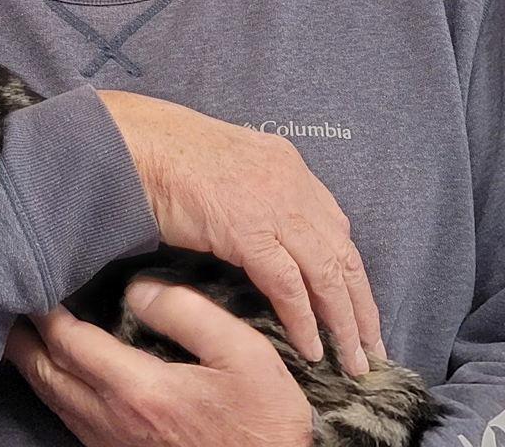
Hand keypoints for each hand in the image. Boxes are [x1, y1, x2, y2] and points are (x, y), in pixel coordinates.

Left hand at [6, 280, 312, 446]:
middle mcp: (112, 421)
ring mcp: (112, 445)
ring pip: (53, 400)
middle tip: (7, 303)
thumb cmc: (264, 426)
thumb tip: (139, 288)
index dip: (43, 311)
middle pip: (45, 374)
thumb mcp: (247, 357)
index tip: (31, 279)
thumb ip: (190, 314)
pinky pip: (70, 419)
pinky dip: (54, 389)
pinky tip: (60, 374)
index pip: (67, 342)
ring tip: (23, 332)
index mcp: (137, 390)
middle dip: (21, 338)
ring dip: (33, 364)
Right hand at [100, 90, 380, 372]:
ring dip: (343, 323)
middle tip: (372, 349)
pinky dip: (303, 320)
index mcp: (287, 164)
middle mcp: (291, 182)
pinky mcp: (248, 230)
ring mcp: (273, 205)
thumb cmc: (162, 155)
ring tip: (353, 361)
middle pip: (343, 254)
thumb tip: (263, 237)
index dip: (350, 272)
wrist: (132, 142)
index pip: (336, 227)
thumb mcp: (225, 168)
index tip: (359, 307)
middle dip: (362, 307)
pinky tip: (310, 347)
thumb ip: (253, 195)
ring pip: (327, 274)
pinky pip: (288, 285)